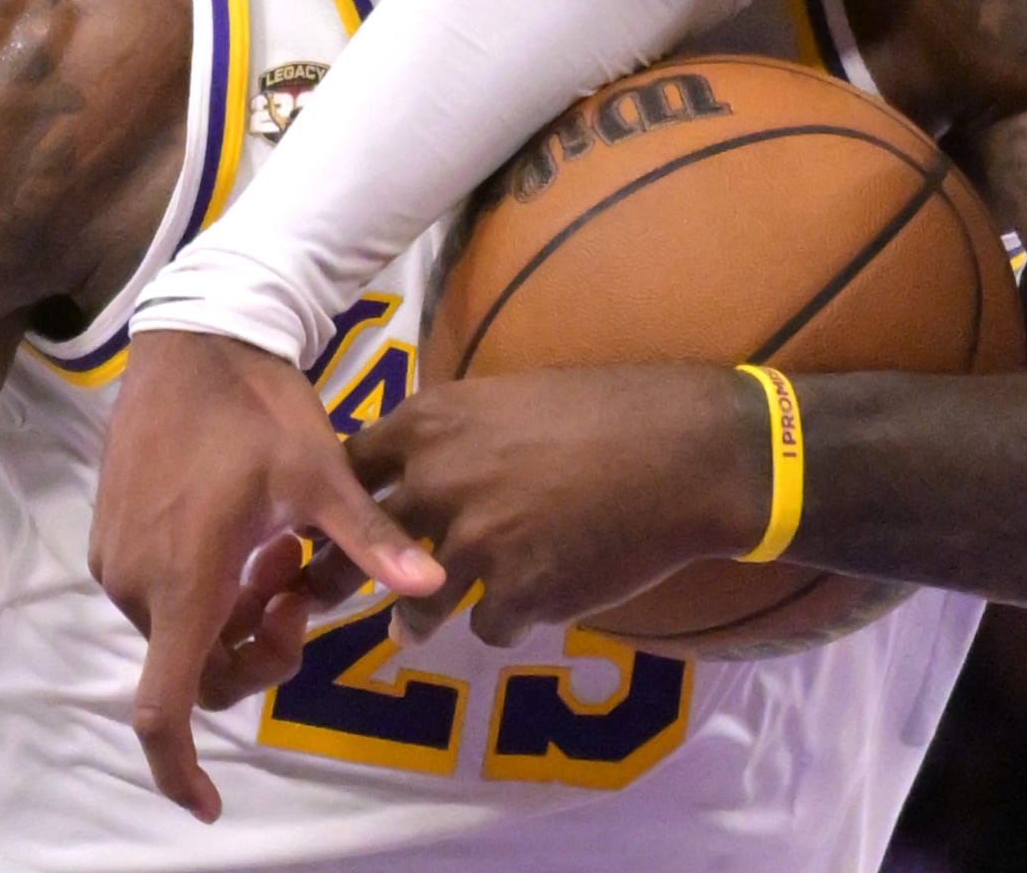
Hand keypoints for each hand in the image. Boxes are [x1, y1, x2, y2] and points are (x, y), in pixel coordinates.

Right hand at [91, 329, 446, 820]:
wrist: (193, 340)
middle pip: (193, 671)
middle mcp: (136, 586)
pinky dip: (208, 594)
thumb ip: (370, 542)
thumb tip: (433, 587)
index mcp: (182, 585)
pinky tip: (249, 540)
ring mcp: (117, 561)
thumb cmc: (258, 410)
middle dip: (255, 654)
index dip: (180, 770)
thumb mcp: (323, 476)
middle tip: (303, 595)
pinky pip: (162, 597)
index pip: (164, 709)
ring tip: (282, 553)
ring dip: (235, 618)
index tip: (208, 807)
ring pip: (180, 633)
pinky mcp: (112, 538)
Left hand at [351, 362, 771, 646]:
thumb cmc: (609, 409)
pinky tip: (533, 601)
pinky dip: (506, 620)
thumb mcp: (511, 398)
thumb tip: (417, 469)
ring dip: (419, 617)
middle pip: (360, 547)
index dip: (339, 502)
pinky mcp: (519, 595)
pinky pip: (488, 628)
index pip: (348, 470)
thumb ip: (453, 436)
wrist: (686, 452)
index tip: (341, 523)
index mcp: (430, 424)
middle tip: (340, 593)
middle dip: (348, 576)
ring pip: (416, 607)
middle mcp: (438, 484)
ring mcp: (475, 546)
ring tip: (418, 626)